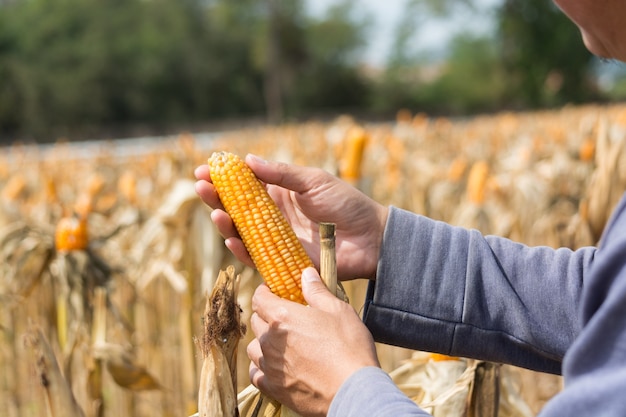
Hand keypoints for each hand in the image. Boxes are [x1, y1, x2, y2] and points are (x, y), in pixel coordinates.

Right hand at [194, 154, 388, 280]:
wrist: (371, 238)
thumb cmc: (346, 204)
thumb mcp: (313, 181)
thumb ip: (281, 174)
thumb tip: (246, 160)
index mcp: (280, 193)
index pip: (245, 184)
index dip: (223, 177)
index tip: (205, 169)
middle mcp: (273, 216)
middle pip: (236, 207)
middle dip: (216, 197)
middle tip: (200, 187)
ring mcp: (276, 239)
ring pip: (241, 232)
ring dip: (224, 222)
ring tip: (215, 211)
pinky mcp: (282, 261)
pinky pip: (255, 257)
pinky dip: (241, 249)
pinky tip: (230, 237)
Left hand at [247, 267, 379, 416]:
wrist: (353, 390)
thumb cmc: (349, 346)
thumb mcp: (338, 310)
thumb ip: (317, 291)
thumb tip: (306, 273)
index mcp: (282, 317)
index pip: (259, 298)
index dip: (264, 292)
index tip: (272, 291)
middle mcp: (270, 341)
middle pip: (256, 322)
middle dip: (266, 315)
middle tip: (283, 317)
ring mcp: (270, 366)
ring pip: (254, 349)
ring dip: (263, 342)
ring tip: (280, 342)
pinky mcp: (274, 388)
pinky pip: (256, 374)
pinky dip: (262, 368)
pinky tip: (276, 366)